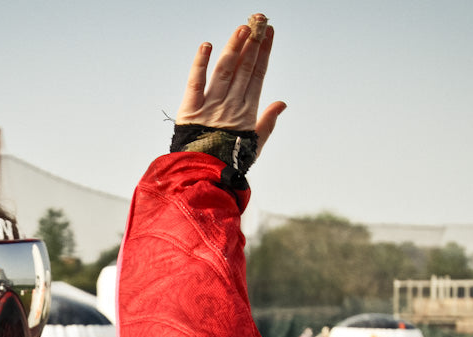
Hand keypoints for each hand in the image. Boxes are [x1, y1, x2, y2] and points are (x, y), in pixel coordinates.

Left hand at [176, 14, 286, 153]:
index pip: (257, 76)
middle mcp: (231, 105)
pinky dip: (200, 63)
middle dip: (252, 44)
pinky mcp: (191, 109)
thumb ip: (268, 122)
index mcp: (247, 113)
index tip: (268, 35)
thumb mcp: (255, 145)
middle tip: (258, 22)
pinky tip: (207, 45)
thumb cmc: (231, 164)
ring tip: (241, 28)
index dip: (263, 54)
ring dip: (233, 48)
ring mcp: (211, 106)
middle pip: (243, 69)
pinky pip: (196, 82)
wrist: (207, 178)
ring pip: (224, 71)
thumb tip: (282, 103)